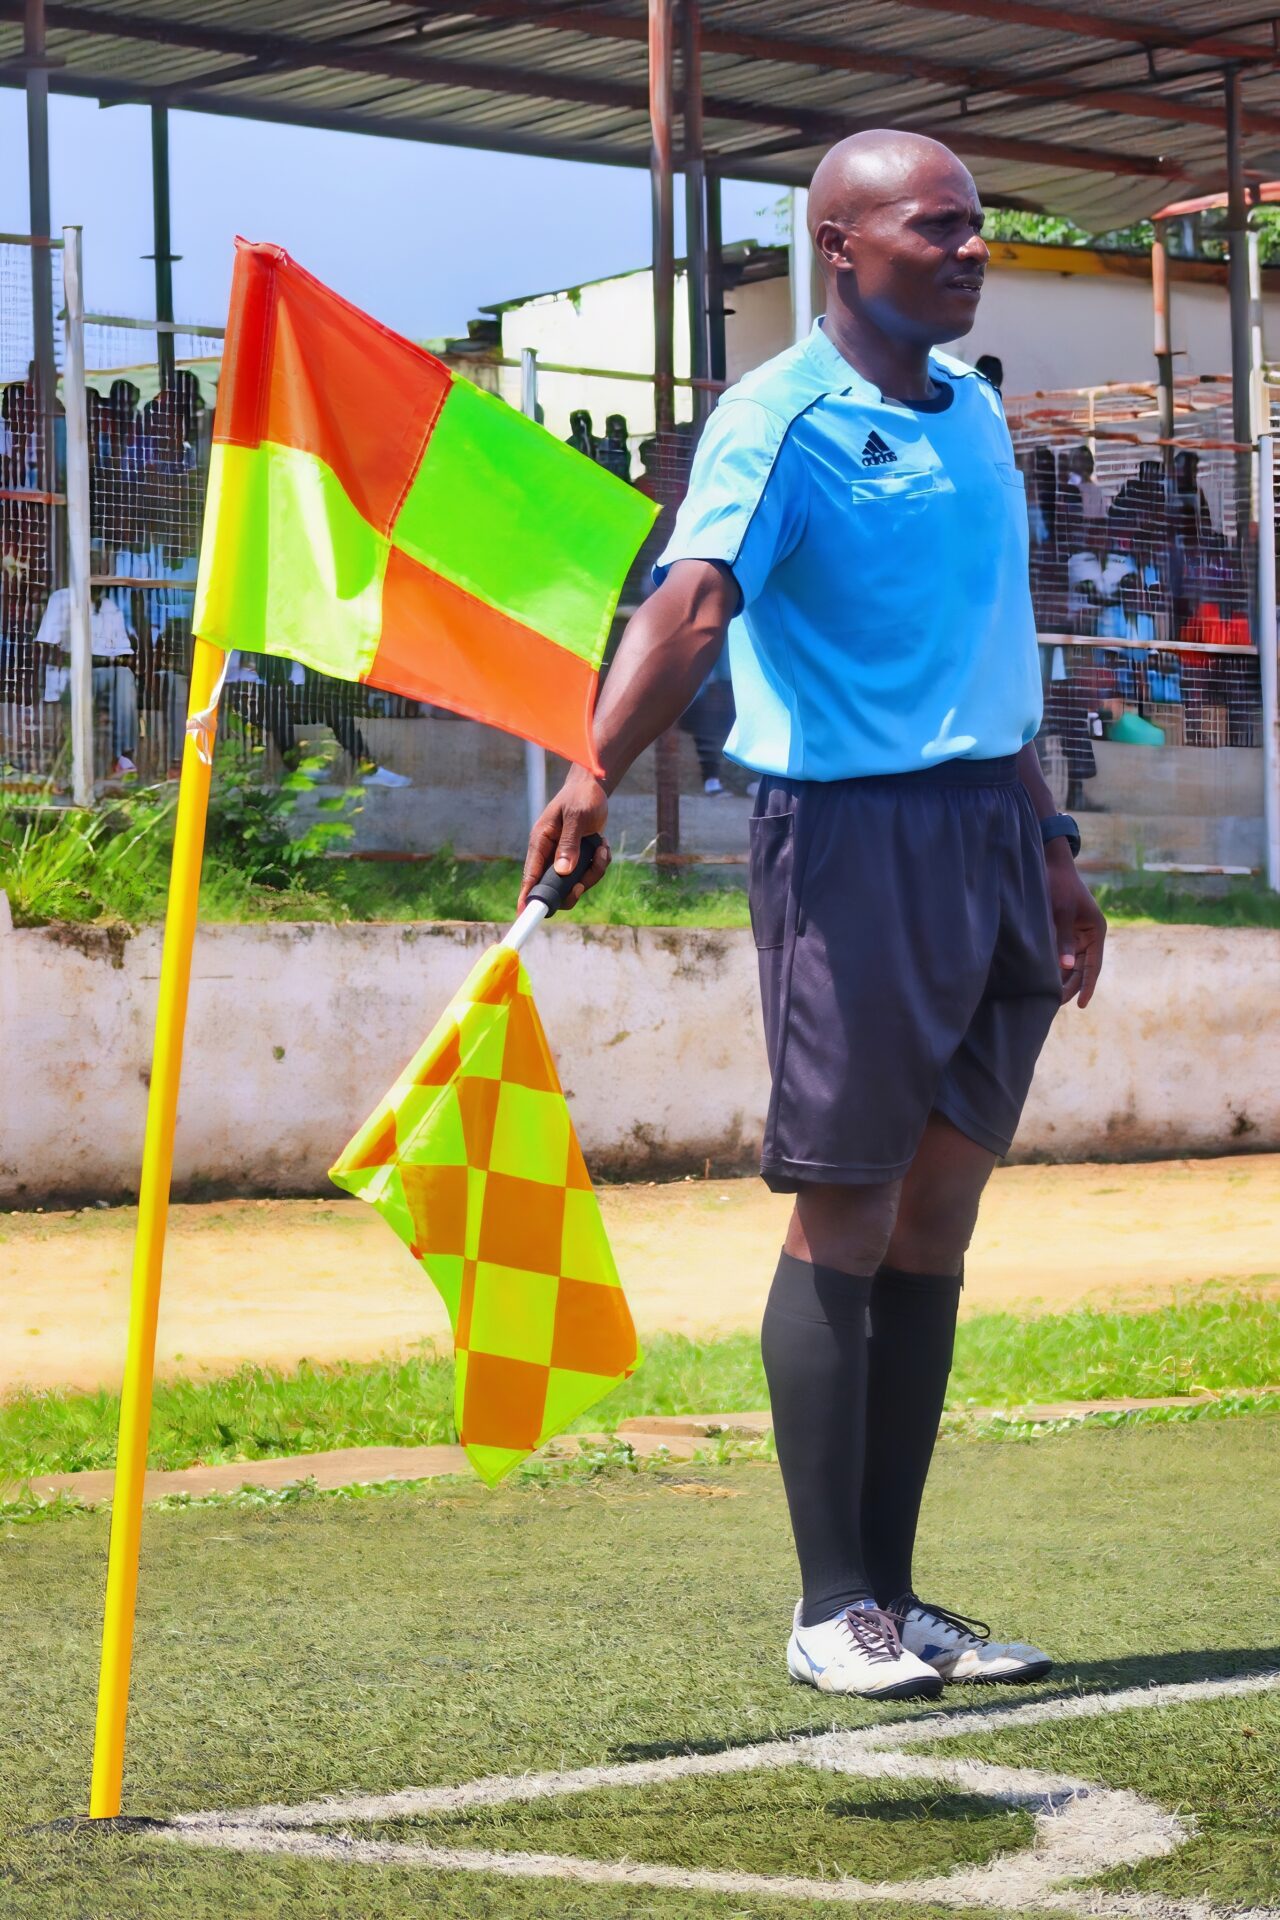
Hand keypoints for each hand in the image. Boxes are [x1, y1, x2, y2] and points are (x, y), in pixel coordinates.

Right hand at [519, 769, 610, 911]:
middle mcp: (549, 854)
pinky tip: (603, 844)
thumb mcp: (576, 817)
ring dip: (594, 871)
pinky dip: (600, 863)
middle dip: (574, 888)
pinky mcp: (579, 859)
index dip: (527, 896)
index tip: (524, 915)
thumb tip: (562, 872)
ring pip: (577, 883)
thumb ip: (569, 844)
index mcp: (540, 842)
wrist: (594, 788)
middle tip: (584, 885)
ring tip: (601, 848)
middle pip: (555, 888)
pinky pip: (590, 874)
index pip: (531, 875)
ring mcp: (564, 858)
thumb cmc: (581, 798)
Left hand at [1046, 842, 1105, 1006]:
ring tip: (1047, 996)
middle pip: (1081, 968)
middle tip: (1054, 1003)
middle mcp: (1089, 935)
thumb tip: (1064, 968)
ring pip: (1070, 964)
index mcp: (1096, 931)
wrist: (1049, 864)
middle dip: (1070, 986)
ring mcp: (1076, 934)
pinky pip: (1060, 954)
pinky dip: (1054, 967)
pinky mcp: (1063, 932)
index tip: (1081, 1005)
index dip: (1087, 986)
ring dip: (1061, 979)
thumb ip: (1062, 939)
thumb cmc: (1058, 885)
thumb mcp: (1060, 912)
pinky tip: (1043, 979)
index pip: (1094, 966)